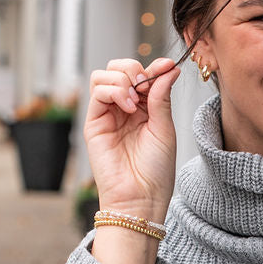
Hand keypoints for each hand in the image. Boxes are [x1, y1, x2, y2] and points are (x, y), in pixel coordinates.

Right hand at [84, 56, 180, 221]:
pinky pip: (97, 91)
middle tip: (145, 85)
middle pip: (119, 69)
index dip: (153, 68)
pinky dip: (113, 90)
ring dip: (121, 78)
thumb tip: (169, 69)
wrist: (141, 197)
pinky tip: (127, 106)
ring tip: (134, 99)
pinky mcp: (94, 123)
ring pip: (105, 75)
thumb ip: (162, 97)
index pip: (142, 76)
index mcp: (144, 110)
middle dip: (134, 69)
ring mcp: (108, 114)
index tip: (167, 67)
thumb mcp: (164, 129)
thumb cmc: (156, 171)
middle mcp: (124, 109)